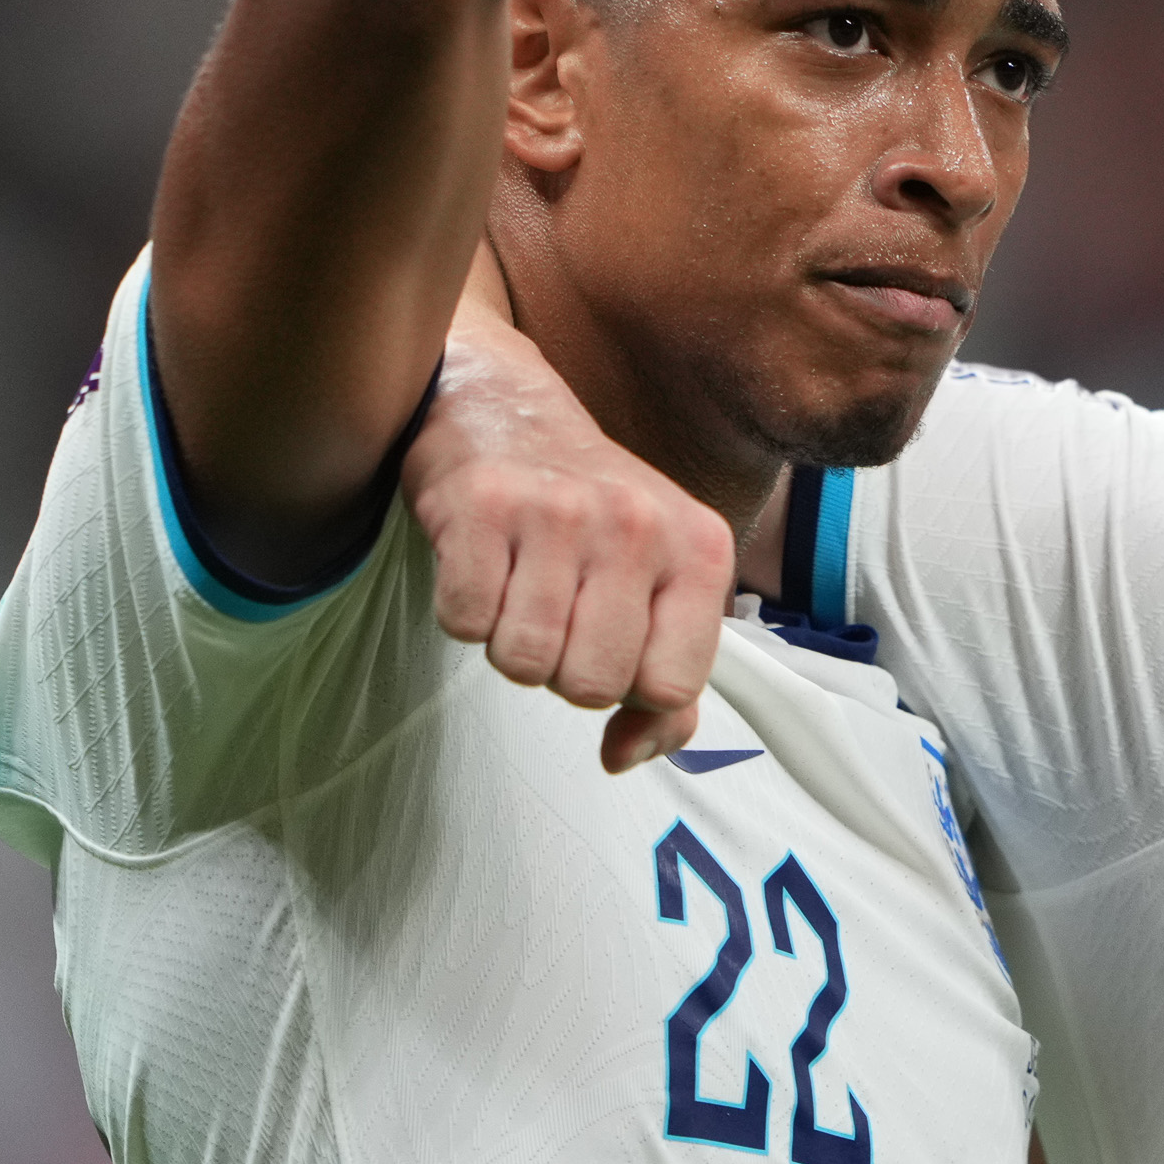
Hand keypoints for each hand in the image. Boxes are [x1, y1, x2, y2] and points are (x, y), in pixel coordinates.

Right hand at [405, 318, 733, 773]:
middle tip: (557, 612)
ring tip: (519, 587)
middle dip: (564, 670)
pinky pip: (465, 624)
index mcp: (699, 548)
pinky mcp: (480, 506)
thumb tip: (624, 756)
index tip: (611, 644)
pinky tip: (482, 566)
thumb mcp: (657, 586)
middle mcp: (637, 523)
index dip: (630, 686)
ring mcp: (559, 511)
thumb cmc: (589, 513)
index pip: (671, 685)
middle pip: (594, 684)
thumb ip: (666, 689)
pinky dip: (463, 613)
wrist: (503, 407)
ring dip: (510, 644)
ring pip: (526, 663)